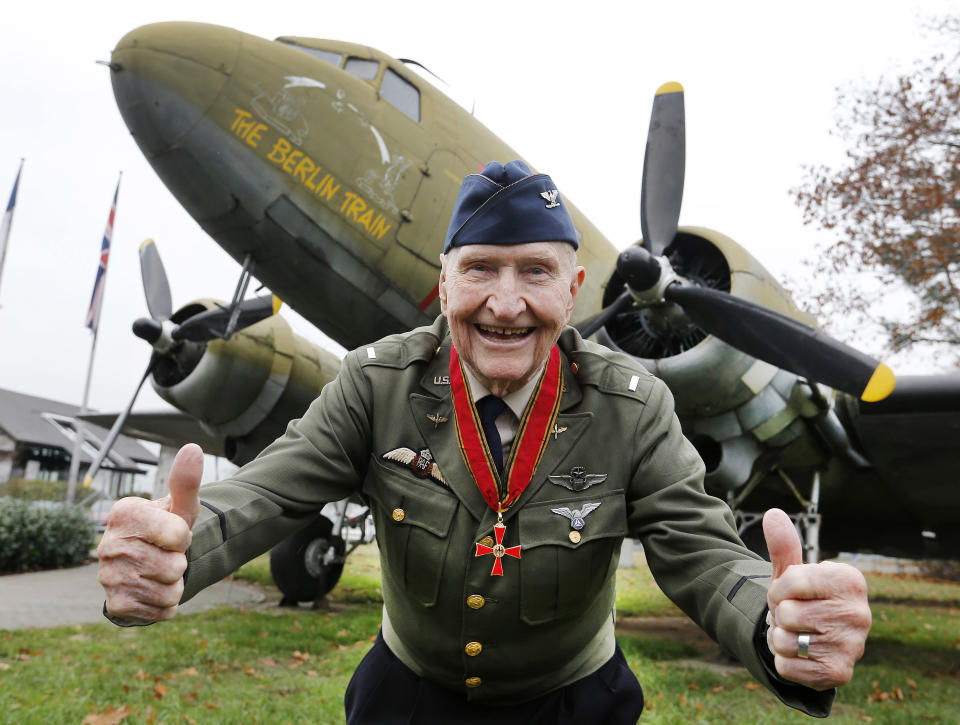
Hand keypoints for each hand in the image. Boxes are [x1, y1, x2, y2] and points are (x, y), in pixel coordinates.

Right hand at [98, 444, 202, 621]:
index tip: (173, 532)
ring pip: (170, 590)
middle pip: (173, 566)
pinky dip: (168, 603)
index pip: (177, 534)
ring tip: (162, 571)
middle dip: (180, 562)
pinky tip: (155, 589)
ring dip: (176, 584)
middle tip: (166, 554)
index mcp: (123, 513)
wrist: (151, 564)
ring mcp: (108, 578)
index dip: (184, 536)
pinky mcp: (116, 605)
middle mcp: (108, 545)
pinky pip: (163, 610)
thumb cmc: (168, 529)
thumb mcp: (181, 506)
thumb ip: (186, 481)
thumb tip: (193, 448)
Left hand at [763, 508, 870, 689]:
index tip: (790, 593)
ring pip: (785, 640)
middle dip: (780, 615)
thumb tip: (772, 514)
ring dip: (780, 639)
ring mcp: (853, 646)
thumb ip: (783, 545)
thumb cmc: (803, 599)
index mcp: (851, 580)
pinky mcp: (840, 673)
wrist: (815, 640)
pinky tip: (801, 654)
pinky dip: (784, 661)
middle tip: (794, 616)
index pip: (793, 580)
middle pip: (788, 613)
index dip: (779, 589)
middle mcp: (860, 613)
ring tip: (797, 634)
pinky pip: (787, 666)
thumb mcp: (791, 572)